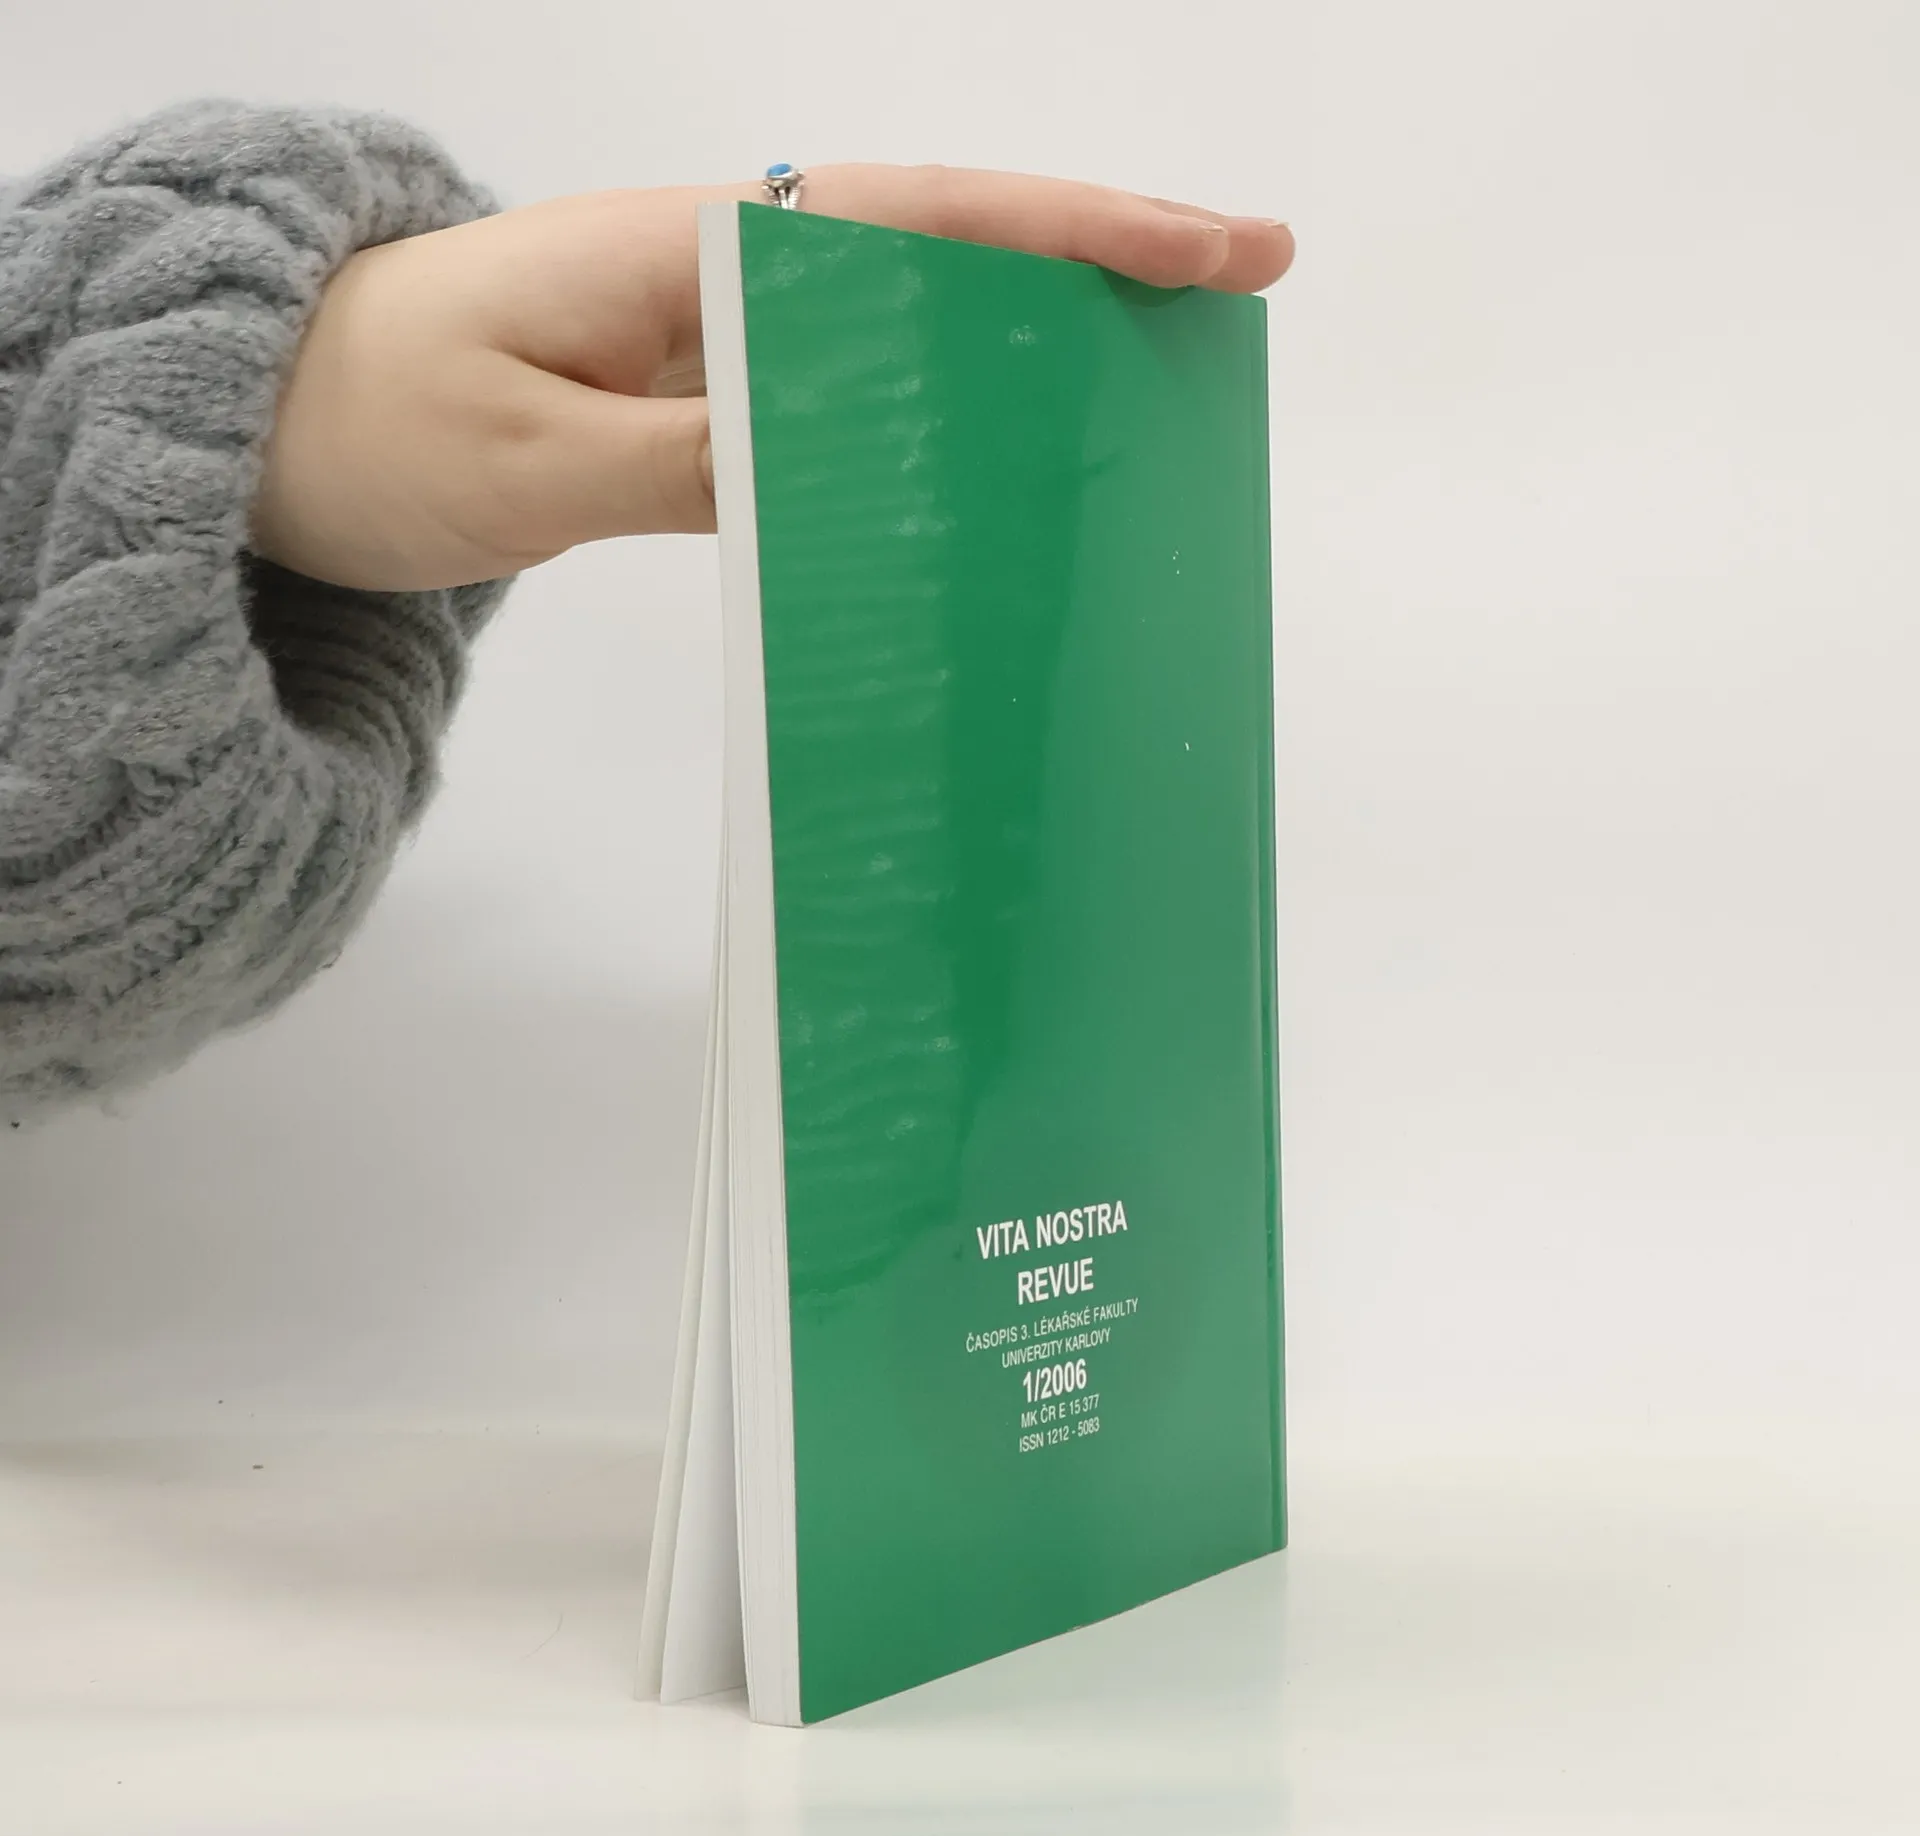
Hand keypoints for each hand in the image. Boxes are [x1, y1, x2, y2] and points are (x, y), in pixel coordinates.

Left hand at [250, 167, 1294, 591]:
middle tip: (1237, 298)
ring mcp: (715, 330)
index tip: (1203, 247)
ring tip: (1157, 383)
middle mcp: (720, 271)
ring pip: (908, 322)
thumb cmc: (367, 424)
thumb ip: (694, 459)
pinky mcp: (697, 393)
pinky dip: (935, 414)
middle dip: (1095, 265)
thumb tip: (853, 464)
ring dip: (1034, 342)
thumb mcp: (528, 461)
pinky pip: (845, 394)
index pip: (919, 223)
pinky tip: (997, 453)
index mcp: (690, 251)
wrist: (265, 424)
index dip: (1070, 232)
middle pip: (946, 248)